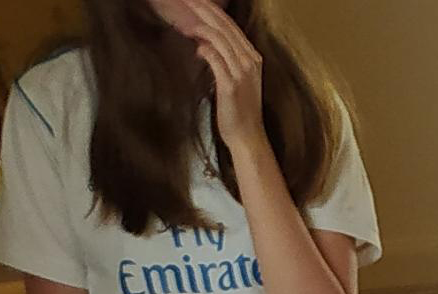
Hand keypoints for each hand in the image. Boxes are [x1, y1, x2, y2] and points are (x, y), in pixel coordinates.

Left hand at [159, 0, 265, 160]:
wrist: (247, 136)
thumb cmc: (239, 109)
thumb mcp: (235, 78)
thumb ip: (225, 59)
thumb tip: (204, 43)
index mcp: (253, 57)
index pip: (231, 25)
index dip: (212, 9)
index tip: (196, 0)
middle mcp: (250, 61)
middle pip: (224, 27)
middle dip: (204, 9)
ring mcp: (241, 73)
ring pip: (219, 38)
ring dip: (200, 26)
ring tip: (184, 18)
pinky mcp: (230, 84)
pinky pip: (215, 57)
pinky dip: (204, 49)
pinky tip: (196, 47)